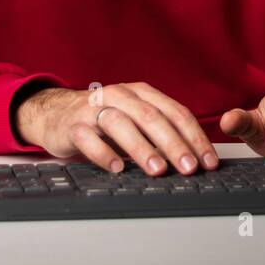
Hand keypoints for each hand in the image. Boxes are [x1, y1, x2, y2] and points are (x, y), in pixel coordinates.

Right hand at [14, 82, 219, 175]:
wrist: (56, 113)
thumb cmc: (104, 119)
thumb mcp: (135, 119)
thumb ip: (161, 133)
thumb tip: (195, 160)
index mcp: (141, 93)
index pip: (175, 112)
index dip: (194, 137)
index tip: (208, 161)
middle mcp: (120, 96)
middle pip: (151, 117)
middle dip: (174, 144)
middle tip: (189, 168)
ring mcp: (95, 109)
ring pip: (121, 124)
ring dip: (142, 148)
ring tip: (158, 170)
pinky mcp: (73, 125)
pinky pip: (88, 139)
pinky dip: (103, 153)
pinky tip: (117, 168)